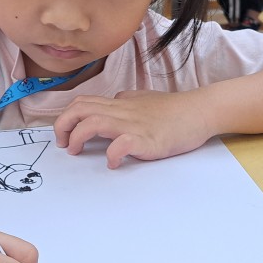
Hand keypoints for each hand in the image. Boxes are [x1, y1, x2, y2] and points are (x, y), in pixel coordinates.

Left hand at [54, 90, 213, 169]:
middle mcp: (122, 112)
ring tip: (76, 151)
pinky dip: (111, 155)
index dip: (66, 117)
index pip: (83, 102)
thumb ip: (127, 101)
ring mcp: (133, 125)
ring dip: (77, 138)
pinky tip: (113, 163)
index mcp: (119, 104)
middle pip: (80, 109)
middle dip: (63, 126)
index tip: (64, 133)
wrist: (199, 112)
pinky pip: (120, 145)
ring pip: (93, 123)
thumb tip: (115, 101)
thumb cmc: (174, 109)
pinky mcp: (146, 140)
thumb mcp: (145, 99)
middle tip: (63, 144)